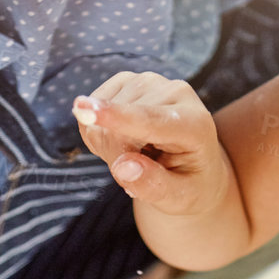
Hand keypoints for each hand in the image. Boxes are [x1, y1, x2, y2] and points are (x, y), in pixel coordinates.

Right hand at [72, 72, 233, 216]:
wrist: (193, 165)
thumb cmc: (187, 184)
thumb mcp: (179, 197)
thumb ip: (153, 185)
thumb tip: (123, 167)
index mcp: (194, 124)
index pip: (149, 120)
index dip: (117, 117)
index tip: (85, 111)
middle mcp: (173, 93)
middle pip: (115, 129)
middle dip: (115, 158)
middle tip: (137, 173)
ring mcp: (148, 81)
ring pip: (99, 121)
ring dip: (108, 147)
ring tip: (136, 154)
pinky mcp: (126, 80)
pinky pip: (90, 110)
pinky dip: (98, 131)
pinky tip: (124, 138)